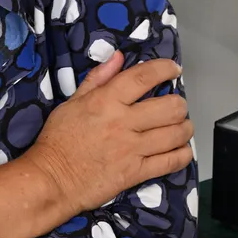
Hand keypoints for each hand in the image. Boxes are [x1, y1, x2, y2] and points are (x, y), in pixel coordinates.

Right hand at [28, 53, 191, 219]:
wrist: (52, 179)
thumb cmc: (58, 140)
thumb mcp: (72, 102)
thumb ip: (98, 79)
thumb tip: (118, 58)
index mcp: (106, 101)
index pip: (143, 77)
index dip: (164, 69)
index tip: (173, 69)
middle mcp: (122, 122)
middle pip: (169, 107)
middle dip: (179, 104)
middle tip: (177, 105)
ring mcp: (131, 149)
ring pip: (175, 134)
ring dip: (184, 127)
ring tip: (182, 126)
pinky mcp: (136, 172)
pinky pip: (170, 162)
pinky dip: (183, 154)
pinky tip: (182, 149)